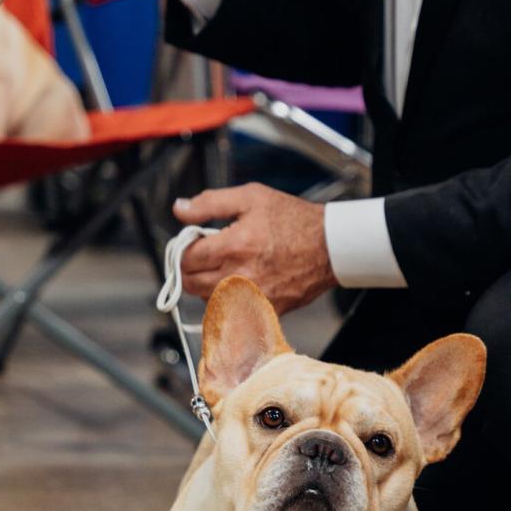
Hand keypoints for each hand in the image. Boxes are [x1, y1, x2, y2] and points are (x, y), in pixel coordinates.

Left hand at [174, 184, 336, 313]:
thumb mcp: (251, 197)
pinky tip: (239, 283)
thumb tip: (179, 209)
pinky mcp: (265, 310)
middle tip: (203, 256)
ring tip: (225, 267)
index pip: (186, 259)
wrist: (330, 246)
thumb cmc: (294, 221)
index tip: (192, 244)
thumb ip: (210, 203)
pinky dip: (228, 300)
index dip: (183, 250)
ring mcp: (252, 297)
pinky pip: (232, 312)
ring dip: (208, 285)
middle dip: (190, 269)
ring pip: (208, 300)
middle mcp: (240, 276)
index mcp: (234, 245)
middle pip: (191, 284)